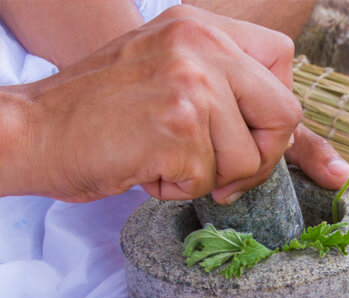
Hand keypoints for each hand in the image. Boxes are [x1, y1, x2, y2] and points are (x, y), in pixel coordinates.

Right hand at [3, 5, 300, 203]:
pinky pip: (210, 180)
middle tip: (226, 171)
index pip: (283, 57)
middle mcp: (201, 44)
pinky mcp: (177, 126)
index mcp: (202, 26)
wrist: (33, 129)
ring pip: (249, 158)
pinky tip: (148, 170)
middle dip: (263, 156)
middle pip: (286, 113)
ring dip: (213, 178)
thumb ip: (224, 85)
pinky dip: (181, 190)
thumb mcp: (168, 70)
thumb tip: (285, 134)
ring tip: (168, 161)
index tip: (251, 132)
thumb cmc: (102, 111)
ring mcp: (190, 83)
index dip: (276, 108)